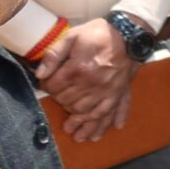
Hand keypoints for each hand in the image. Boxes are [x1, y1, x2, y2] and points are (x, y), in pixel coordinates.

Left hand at [37, 18, 138, 141]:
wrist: (129, 34)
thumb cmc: (98, 34)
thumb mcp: (72, 36)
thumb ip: (54, 55)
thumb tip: (40, 74)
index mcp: (78, 68)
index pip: (55, 86)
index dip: (46, 87)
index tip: (46, 85)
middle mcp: (92, 84)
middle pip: (69, 102)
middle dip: (61, 104)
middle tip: (58, 102)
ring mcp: (107, 91)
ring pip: (88, 113)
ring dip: (79, 123)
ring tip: (72, 131)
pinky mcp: (118, 93)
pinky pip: (110, 113)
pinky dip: (103, 125)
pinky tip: (97, 134)